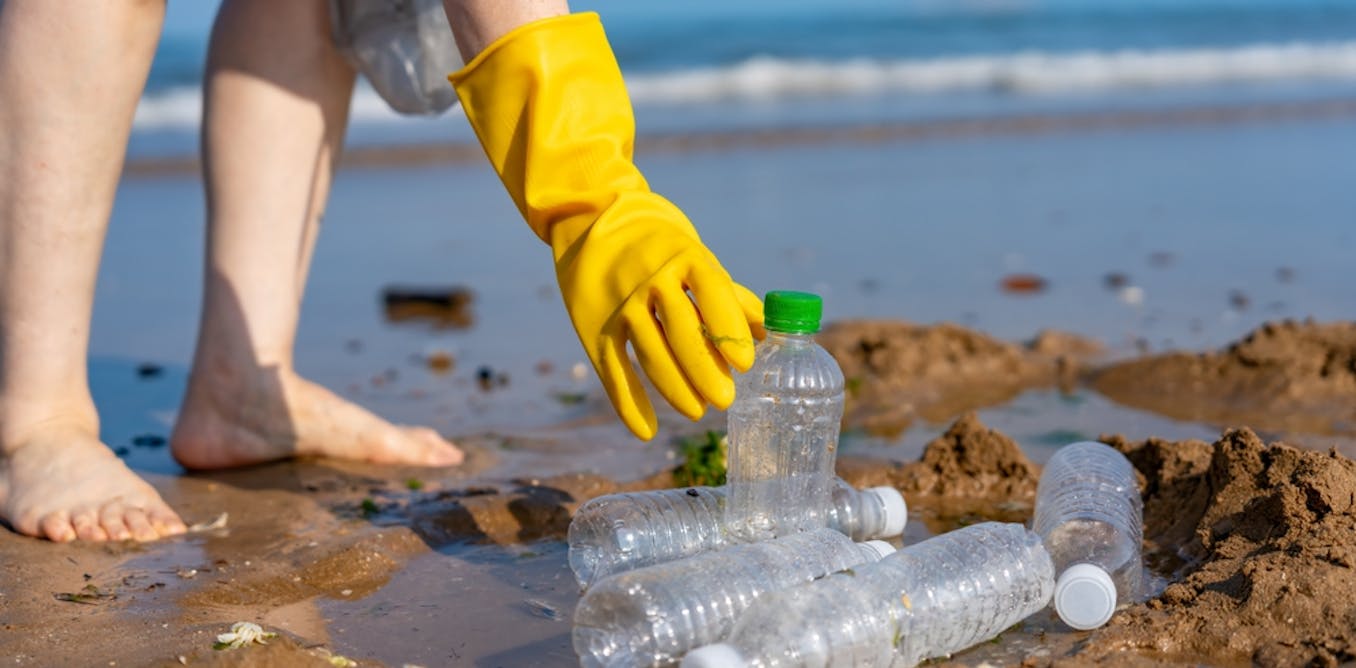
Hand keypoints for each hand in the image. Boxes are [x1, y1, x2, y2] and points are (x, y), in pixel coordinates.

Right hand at [450, 13, 763, 438]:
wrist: (590, 217)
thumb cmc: (659, 243)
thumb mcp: (694, 257)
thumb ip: (728, 295)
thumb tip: (769, 332)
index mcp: (685, 257)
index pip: (713, 295)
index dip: (730, 331)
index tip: (746, 364)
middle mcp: (651, 278)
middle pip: (682, 332)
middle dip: (705, 370)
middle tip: (725, 400)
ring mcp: (620, 302)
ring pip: (650, 353)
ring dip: (675, 389)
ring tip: (698, 411)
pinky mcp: (592, 323)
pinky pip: (613, 369)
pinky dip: (629, 403)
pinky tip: (647, 430)